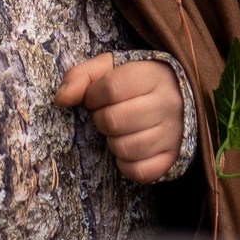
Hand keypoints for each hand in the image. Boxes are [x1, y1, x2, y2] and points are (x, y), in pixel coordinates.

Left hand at [55, 53, 183, 183]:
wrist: (178, 98)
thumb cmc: (136, 82)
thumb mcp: (109, 68)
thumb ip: (81, 76)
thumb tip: (61, 99)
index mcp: (153, 75)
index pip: (111, 89)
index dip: (93, 96)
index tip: (95, 98)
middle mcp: (168, 104)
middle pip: (114, 120)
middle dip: (101, 120)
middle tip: (107, 115)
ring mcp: (173, 133)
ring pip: (125, 148)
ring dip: (113, 142)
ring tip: (120, 131)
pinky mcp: (172, 158)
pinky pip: (139, 171)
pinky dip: (127, 164)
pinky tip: (129, 149)